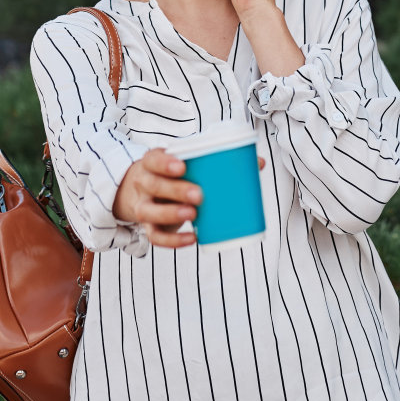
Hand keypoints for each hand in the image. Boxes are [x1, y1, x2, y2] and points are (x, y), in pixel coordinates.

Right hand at [113, 146, 266, 248]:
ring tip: (194, 215)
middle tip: (199, 195)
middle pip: (154, 185)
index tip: (183, 166)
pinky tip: (192, 239)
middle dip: (176, 190)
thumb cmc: (171, 174)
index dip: (165, 163)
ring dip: (171, 214)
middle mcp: (143, 183)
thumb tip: (258, 162)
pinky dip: (172, 241)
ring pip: (149, 212)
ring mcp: (143, 206)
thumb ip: (217, 160)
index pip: (153, 159)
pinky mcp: (148, 227)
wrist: (140, 191)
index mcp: (152, 162)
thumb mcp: (184, 162)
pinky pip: (155, 236)